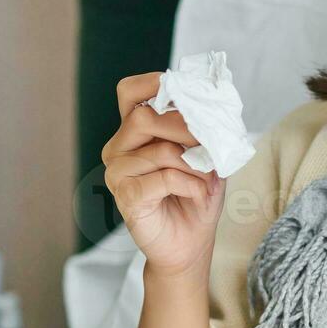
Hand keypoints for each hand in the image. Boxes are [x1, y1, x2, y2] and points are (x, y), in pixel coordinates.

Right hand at [103, 72, 224, 279]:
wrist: (189, 244)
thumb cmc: (195, 196)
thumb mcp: (206, 154)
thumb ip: (202, 128)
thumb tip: (210, 105)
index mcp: (134, 131)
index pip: (130, 92)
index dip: (154, 83)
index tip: (185, 92)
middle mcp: (118, 148)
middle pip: (143, 117)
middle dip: (186, 128)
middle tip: (208, 145)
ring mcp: (117, 172)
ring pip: (160, 151)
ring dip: (195, 165)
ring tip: (206, 180)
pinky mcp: (125, 196)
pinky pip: (164, 178)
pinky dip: (191, 185)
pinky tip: (197, 195)